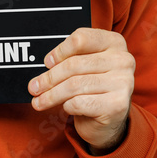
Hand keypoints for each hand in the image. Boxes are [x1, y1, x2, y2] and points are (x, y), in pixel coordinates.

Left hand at [28, 28, 134, 154]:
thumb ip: (70, 58)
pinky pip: (80, 103)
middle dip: (49, 78)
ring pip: (74, 85)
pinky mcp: (118, 104)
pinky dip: (67, 106)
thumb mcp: (85, 65)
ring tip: (38, 101)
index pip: (80, 39)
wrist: (110, 118)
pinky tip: (65, 108)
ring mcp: (123, 82)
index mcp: (114, 42)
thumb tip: (46, 64)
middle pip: (74, 64)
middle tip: (33, 87)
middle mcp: (122, 59)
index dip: (59, 51)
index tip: (46, 62)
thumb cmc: (94, 86)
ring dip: (51, 95)